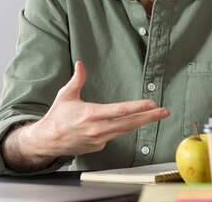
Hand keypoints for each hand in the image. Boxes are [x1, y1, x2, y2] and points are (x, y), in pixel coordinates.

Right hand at [26, 61, 169, 156]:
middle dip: (149, 117)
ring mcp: (99, 139)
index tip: (152, 104)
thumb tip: (81, 63)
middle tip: (165, 112)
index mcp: (91, 114)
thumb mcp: (66, 95)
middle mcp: (97, 129)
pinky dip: (122, 129)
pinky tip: (127, 123)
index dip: (138, 107)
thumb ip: (77, 79)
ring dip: (141, 123)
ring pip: (125, 131)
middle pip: (129, 123)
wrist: (47, 141)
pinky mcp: (99, 146)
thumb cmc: (58, 116)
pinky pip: (115, 136)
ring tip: (156, 115)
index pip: (120, 111)